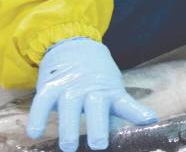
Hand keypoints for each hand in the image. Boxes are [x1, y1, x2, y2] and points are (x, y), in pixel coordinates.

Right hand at [27, 38, 156, 151]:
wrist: (72, 44)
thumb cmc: (96, 76)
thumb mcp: (113, 88)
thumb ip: (125, 107)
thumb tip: (151, 121)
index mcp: (109, 91)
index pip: (124, 103)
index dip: (136, 113)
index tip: (149, 120)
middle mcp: (90, 88)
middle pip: (95, 106)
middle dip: (97, 125)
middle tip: (98, 143)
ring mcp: (69, 87)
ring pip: (68, 106)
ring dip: (68, 127)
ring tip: (68, 146)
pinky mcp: (50, 87)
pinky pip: (41, 102)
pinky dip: (37, 117)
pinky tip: (34, 133)